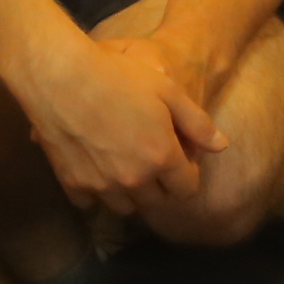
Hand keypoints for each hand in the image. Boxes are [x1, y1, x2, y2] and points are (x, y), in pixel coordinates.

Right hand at [19, 30, 224, 213]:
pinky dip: (95, 194)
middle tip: (153, 164)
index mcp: (162, 158)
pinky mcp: (73, 183)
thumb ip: (198, 123)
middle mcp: (135, 179)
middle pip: (157, 202)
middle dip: (161, 187)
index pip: (186, 190)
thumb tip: (222, 147)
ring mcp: (102, 185)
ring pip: (125, 207)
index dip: (187, 177)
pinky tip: (95, 172)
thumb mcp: (168, 90)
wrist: (61, 77)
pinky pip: (90, 203)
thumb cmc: (118, 76)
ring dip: (130, 195)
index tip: (179, 162)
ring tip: (125, 171)